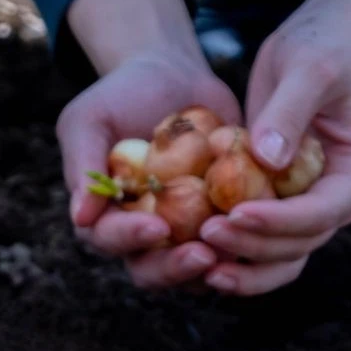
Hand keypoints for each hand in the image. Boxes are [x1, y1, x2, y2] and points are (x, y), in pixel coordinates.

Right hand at [58, 52, 241, 290]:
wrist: (170, 76)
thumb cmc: (119, 96)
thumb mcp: (89, 119)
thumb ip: (83, 166)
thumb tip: (81, 216)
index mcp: (105, 218)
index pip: (109, 241)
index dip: (130, 239)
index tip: (157, 225)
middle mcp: (142, 238)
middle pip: (152, 272)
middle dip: (176, 268)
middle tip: (204, 255)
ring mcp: (183, 236)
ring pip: (196, 274)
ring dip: (216, 268)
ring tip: (238, 249)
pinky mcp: (220, 226)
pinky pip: (235, 250)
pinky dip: (249, 246)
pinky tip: (268, 231)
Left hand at [196, 6, 350, 295]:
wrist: (321, 40)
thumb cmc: (320, 45)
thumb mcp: (306, 68)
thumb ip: (288, 112)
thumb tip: (267, 160)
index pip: (322, 212)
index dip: (279, 220)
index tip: (235, 212)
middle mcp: (337, 199)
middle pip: (300, 244)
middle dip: (254, 247)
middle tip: (206, 236)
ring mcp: (309, 207)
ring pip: (281, 257)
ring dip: (244, 266)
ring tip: (203, 269)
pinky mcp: (280, 204)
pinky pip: (260, 242)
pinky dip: (234, 254)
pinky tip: (198, 256)